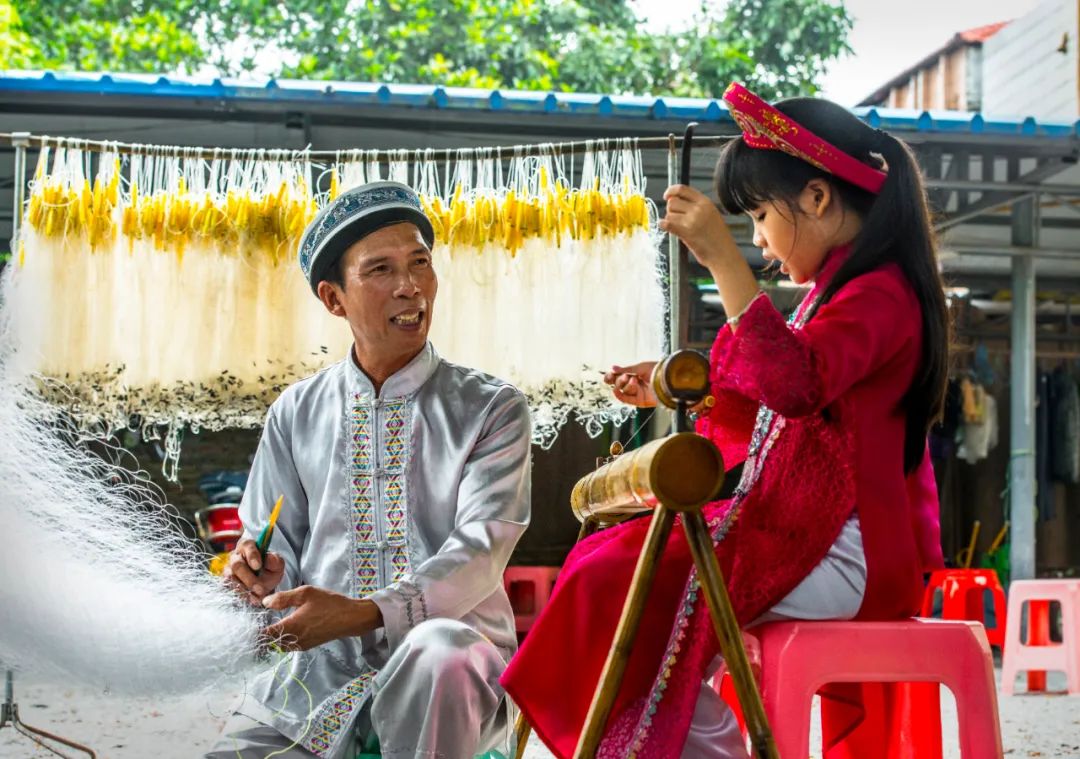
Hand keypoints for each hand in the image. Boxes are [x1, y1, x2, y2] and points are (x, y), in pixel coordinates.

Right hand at [222, 538, 284, 605]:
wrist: (265, 582)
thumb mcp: (277, 564)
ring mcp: (229, 569)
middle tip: (260, 589)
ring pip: (231, 578)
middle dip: (249, 578)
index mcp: (248, 546)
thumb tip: (268, 558)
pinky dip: (242, 595)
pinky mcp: (226, 582)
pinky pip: (229, 588)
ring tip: (258, 596)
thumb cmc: (270, 568)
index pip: (247, 546)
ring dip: (245, 589)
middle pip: (237, 565)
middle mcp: (236, 556)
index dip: (252, 556)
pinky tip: (253, 599)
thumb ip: (275, 560)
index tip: (258, 566)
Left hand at [262, 586, 382, 651]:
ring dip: (270, 639)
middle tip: (252, 625)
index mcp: (291, 626)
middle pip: (269, 644)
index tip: (246, 625)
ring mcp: (301, 645)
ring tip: (264, 627)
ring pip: (278, 646)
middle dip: (260, 637)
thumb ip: (283, 598)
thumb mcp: (306, 593)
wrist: (351, 618)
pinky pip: (288, 646)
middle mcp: (294, 640)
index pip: (264, 635)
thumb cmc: (330, 603)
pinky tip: (281, 628)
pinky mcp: (307, 645)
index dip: (253, 632)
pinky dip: (281, 640)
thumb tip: (264, 602)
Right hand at [603, 361, 657, 406]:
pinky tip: (616, 390)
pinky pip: (625, 400)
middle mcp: (634, 384)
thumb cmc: (657, 371)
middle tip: (626, 376)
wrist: (668, 379)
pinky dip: (619, 395)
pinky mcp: (639, 401)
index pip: (618, 376)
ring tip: (634, 380)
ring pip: (623, 390)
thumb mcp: (640, 367)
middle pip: (619, 384)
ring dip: (626, 385)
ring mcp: (636, 393)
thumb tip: (613, 368)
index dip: (612, 376)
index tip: (610, 374)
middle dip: (619, 380)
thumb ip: (626, 369)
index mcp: (634, 375)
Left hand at [660, 184, 735, 267]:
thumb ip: (696, 207)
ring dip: (669, 220)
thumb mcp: (711, 215)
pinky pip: (667, 224)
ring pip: (669, 213)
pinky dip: (662, 225)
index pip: (683, 189)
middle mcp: (699, 209)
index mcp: (706, 203)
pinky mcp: (686, 232)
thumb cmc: (718, 238)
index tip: (667, 195)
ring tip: (677, 226)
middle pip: (673, 201)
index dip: (671, 191)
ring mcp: (692, 220)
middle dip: (670, 209)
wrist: (724, 254)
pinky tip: (664, 226)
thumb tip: (676, 201)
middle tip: (675, 217)